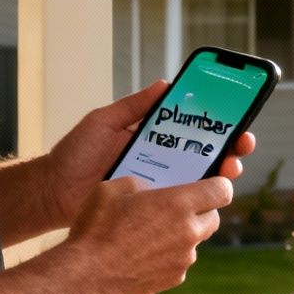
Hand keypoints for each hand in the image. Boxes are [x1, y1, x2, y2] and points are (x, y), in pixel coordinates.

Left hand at [38, 79, 255, 229]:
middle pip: (204, 156)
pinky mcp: (149, 209)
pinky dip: (195, 202)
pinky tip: (206, 196)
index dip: (216, 124)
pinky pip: (178, 205)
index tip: (236, 117)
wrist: (53, 190)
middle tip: (240, 145)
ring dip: (219, 175)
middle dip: (229, 149)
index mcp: (152, 138)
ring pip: (197, 182)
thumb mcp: (104, 120)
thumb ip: (134, 106)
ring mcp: (156, 186)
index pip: (191, 129)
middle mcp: (160, 162)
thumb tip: (166, 84)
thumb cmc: (75, 153)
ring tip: (229, 168)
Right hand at [61, 173, 236, 293]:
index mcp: (178, 204)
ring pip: (195, 241)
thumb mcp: (113, 189)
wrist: (87, 276)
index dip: (218, 185)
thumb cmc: (97, 229)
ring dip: (183, 234)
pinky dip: (170, 255)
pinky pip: (180, 261)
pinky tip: (143, 253)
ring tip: (151, 233)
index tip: (209, 185)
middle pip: (213, 218)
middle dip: (200, 211)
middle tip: (176, 208)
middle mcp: (188, 232)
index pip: (222, 191)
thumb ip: (141, 183)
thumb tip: (150, 190)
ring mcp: (183, 259)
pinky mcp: (174, 278)